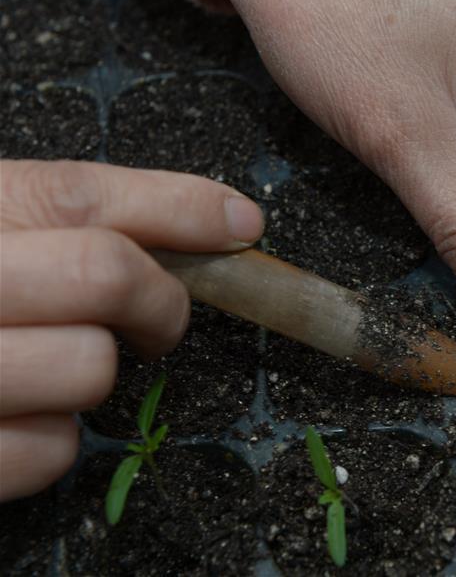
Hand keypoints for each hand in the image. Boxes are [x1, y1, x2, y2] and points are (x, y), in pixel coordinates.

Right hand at [0, 160, 263, 500]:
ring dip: (92, 373)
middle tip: (155, 320)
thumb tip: (232, 221)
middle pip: (103, 273)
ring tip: (47, 367)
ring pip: (89, 368)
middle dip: (158, 300)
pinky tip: (11, 418)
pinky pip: (51, 452)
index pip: (77, 194)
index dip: (179, 206)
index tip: (240, 223)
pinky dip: (51, 440)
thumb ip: (69, 221)